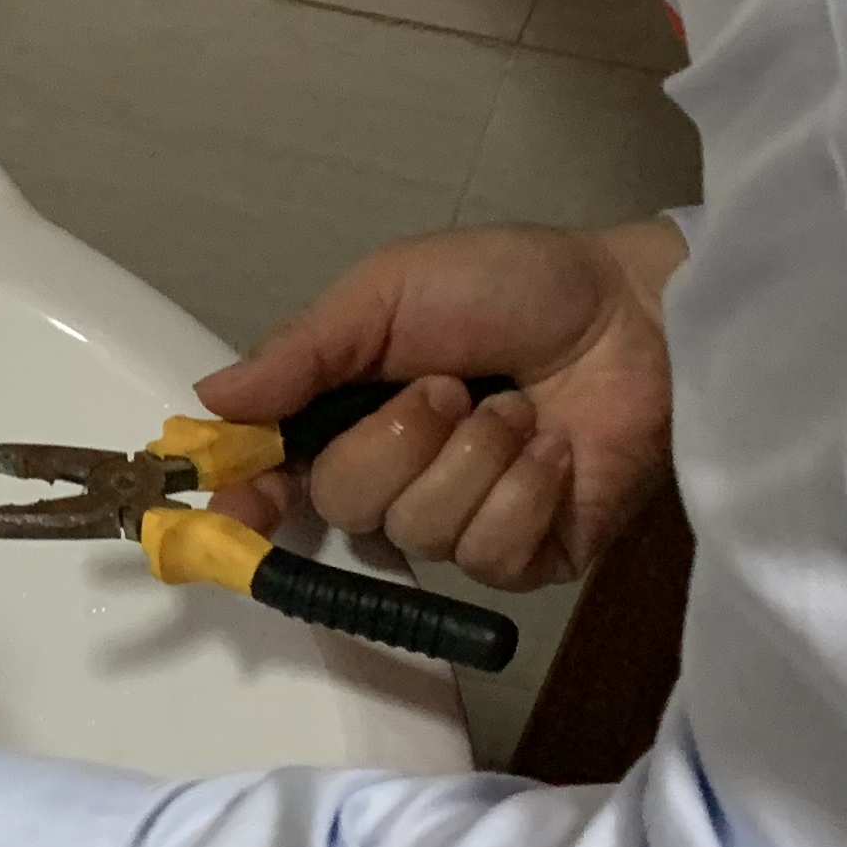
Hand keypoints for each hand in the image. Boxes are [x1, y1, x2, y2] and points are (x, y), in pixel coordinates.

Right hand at [196, 218, 684, 591]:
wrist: (636, 313)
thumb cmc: (510, 287)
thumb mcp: (388, 291)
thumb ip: (301, 351)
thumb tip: (210, 399)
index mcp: (349, 413)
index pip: (276, 478)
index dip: (249, 500)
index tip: (240, 507)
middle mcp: (397, 478)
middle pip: (343, 504)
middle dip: (397, 441)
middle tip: (452, 387)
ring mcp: (462, 526)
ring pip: (418, 531)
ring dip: (474, 457)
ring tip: (519, 408)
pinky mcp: (528, 559)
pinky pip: (490, 555)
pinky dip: (524, 492)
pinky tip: (555, 450)